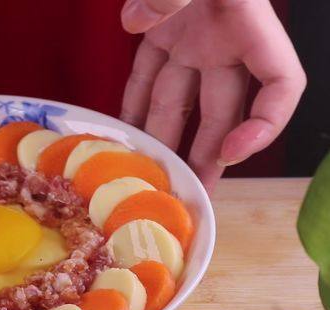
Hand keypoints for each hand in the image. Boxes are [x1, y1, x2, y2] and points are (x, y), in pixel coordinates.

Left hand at [119, 0, 305, 188]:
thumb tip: (136, 20)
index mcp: (248, 22)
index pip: (281, 83)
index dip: (265, 125)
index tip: (233, 151)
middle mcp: (223, 38)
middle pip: (223, 109)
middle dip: (208, 155)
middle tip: (193, 191)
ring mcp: (192, 39)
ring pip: (180, 99)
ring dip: (167, 139)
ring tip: (154, 176)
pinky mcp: (163, 32)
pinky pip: (148, 74)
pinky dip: (136, 105)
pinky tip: (127, 135)